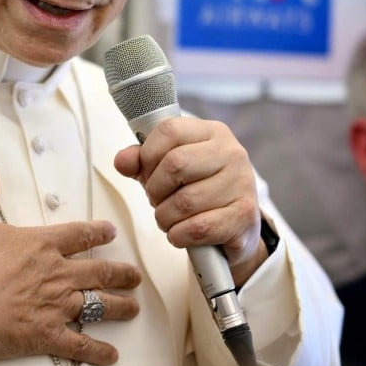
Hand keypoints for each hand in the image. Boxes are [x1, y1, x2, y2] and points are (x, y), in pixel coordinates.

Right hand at [0, 163, 141, 364]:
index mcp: (41, 245)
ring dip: (119, 306)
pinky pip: (80, 344)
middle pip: (98, 271)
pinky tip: (110, 354)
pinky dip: (98, 351)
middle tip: (133, 275)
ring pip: (99, 305)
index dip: (98, 233)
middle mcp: (56, 274)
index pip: (78, 235)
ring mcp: (56, 305)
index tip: (110, 233)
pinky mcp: (47, 334)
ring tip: (132, 308)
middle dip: (120, 273)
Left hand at [112, 116, 265, 285]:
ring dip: (164, 217)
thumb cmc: (196, 190)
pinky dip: (179, 234)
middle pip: (175, 164)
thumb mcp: (167, 169)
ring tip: (168, 218)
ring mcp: (242, 183)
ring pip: (185, 201)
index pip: (169, 130)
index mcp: (212, 132)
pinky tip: (180, 233)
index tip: (147, 173)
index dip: (147, 155)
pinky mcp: (244, 215)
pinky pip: (198, 227)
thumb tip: (122, 161)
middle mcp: (232, 152)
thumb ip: (141, 161)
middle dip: (155, 189)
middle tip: (157, 201)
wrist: (235, 227)